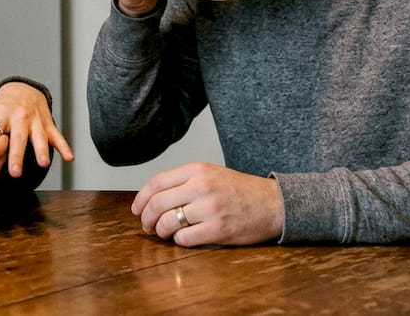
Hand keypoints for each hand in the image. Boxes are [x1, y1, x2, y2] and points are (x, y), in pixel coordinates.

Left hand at [0, 81, 73, 176]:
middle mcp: (19, 116)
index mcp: (1, 114)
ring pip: (39, 137)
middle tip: (14, 173)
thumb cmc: (2, 107)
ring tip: (43, 164)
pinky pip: (57, 136)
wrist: (22, 88)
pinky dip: (64, 147)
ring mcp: (36, 120)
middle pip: (17, 138)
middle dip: (16, 155)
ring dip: (41, 150)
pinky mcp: (48, 124)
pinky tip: (69, 158)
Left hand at [130, 162, 283, 247]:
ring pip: (168, 223)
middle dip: (146, 218)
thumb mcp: (211, 174)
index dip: (141, 198)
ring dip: (161, 232)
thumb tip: (152, 198)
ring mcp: (210, 208)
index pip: (157, 182)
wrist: (273, 204)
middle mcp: (202, 186)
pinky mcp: (218, 229)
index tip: (136, 209)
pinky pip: (185, 238)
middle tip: (146, 226)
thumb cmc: (240, 191)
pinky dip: (179, 241)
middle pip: (158, 204)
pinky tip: (185, 238)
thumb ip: (184, 181)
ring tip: (164, 233)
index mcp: (198, 170)